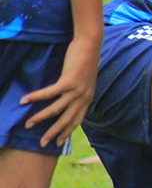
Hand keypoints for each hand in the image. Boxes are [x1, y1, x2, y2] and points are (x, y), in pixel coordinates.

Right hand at [21, 32, 101, 146]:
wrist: (90, 44)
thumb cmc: (85, 60)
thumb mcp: (85, 80)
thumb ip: (79, 91)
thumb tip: (69, 98)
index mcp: (88, 98)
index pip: (77, 120)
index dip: (67, 132)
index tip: (59, 143)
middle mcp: (83, 97)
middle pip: (66, 120)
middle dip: (53, 133)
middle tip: (42, 143)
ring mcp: (77, 90)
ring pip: (56, 110)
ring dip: (40, 118)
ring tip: (28, 124)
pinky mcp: (69, 81)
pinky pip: (48, 93)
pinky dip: (35, 97)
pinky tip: (24, 100)